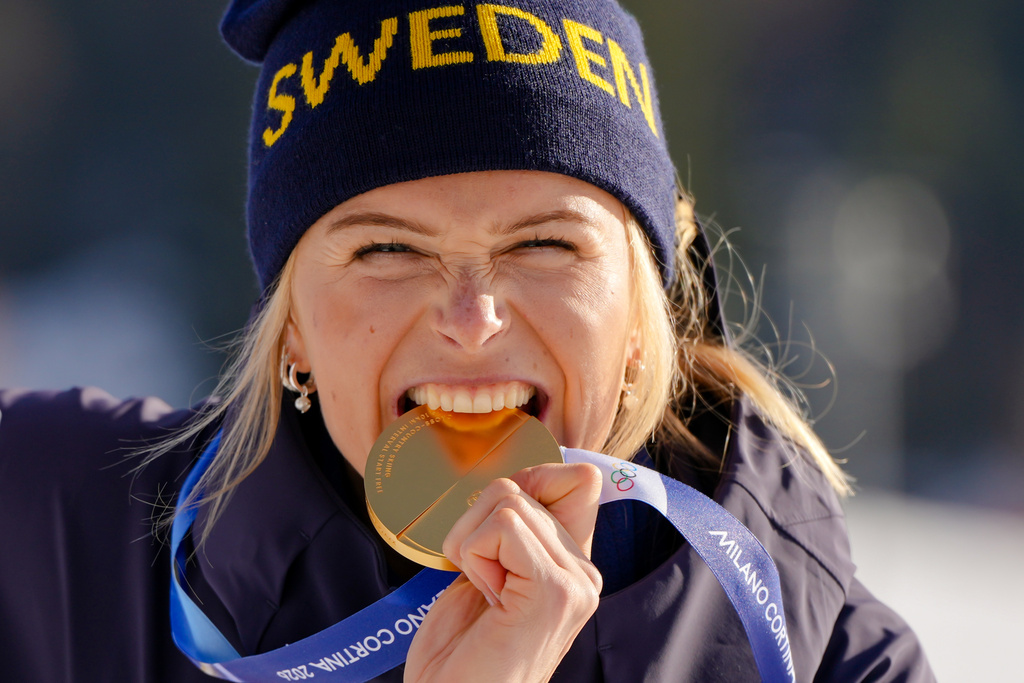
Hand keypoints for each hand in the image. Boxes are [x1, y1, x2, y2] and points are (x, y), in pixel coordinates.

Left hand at [404, 463, 603, 682]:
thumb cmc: (459, 651)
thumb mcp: (485, 573)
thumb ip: (508, 530)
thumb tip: (511, 481)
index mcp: (572, 563)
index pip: (578, 478)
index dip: (527, 482)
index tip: (494, 533)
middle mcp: (584, 571)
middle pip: (520, 486)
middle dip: (476, 527)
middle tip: (483, 585)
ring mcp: (575, 582)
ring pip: (508, 500)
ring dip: (472, 543)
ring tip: (484, 592)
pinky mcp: (556, 590)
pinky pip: (503, 526)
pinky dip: (475, 555)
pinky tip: (488, 598)